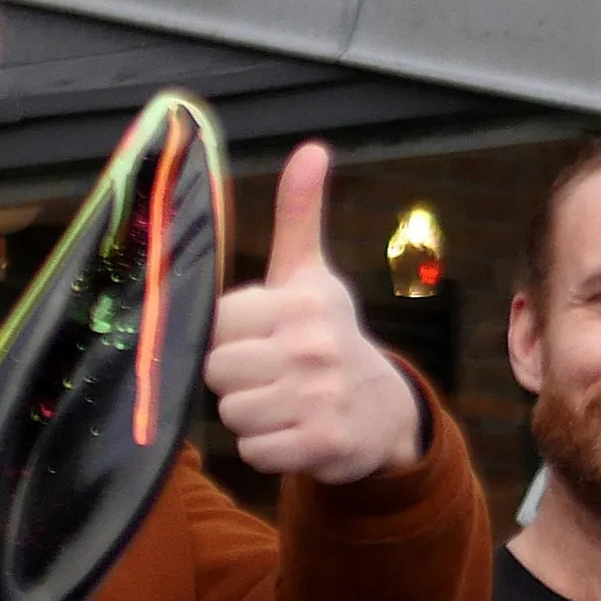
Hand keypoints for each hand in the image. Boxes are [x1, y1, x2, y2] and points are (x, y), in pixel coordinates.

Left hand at [208, 143, 430, 483]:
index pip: (217, 324)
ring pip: (232, 414)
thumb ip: (299, 215)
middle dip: (234, 379)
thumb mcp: (312, 275)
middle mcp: (313, 348)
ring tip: (280, 403)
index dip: (227, 336)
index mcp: (302, 302)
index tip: (255, 338)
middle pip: (218, 372)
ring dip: (248, 415)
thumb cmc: (328, 336)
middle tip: (266, 374)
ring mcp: (319, 399)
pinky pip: (254, 451)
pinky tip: (291, 432)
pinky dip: (265, 449)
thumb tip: (312, 149)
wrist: (383, 411)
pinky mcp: (322, 445)